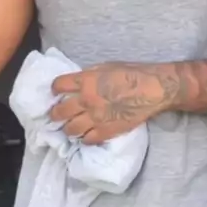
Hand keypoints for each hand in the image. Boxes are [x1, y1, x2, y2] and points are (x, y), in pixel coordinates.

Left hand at [50, 62, 176, 144]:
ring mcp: (95, 118)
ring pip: (70, 130)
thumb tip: (79, 83)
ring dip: (68, 128)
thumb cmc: (132, 73)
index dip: (55, 88)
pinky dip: (85, 138)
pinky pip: (87, 140)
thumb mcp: (106, 67)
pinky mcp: (106, 131)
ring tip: (71, 127)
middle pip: (59, 112)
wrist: (152, 90)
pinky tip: (86, 134)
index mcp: (86, 81)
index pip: (58, 85)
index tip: (56, 92)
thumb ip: (89, 76)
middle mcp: (86, 100)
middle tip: (56, 114)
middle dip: (55, 114)